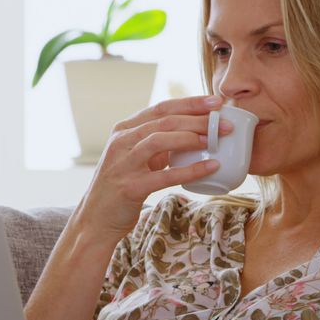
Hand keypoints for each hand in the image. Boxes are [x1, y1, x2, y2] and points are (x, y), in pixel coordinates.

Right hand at [74, 95, 232, 241]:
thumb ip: (157, 143)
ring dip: (190, 138)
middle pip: (163, 121)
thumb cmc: (121, 185)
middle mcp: (121, 142)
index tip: (215, 101)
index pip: (161, 108)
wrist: (96, 218)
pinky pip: (164, 175)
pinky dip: (190, 170)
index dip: (190, 102)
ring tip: (214, 141)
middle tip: (223, 123)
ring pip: (159, 140)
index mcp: (124, 130)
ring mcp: (123, 164)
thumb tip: (193, 131)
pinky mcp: (130, 187)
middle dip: (197, 119)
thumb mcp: (135, 157)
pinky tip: (210, 168)